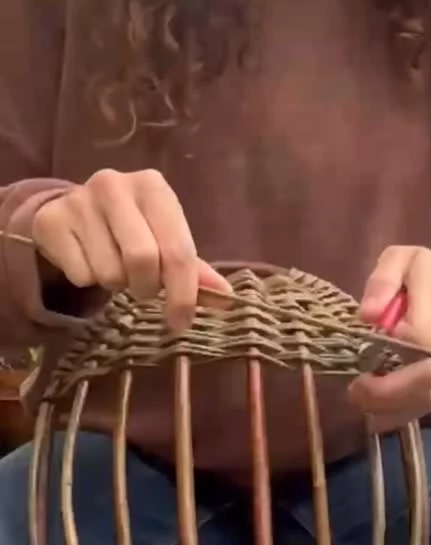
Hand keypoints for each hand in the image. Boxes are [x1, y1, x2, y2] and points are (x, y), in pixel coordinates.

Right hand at [32, 169, 231, 329]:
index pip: (178, 250)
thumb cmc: (131, 230)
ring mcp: (79, 199)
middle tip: (143, 290)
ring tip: (115, 268)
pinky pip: (81, 274)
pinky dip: (89, 280)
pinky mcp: (51, 221)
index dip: (183, 293)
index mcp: (153, 186)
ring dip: (117, 285)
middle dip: (146, 288)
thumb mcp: (165, 242)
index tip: (181, 322)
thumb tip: (227, 299)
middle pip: (143, 260)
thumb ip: (195, 270)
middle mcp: (115, 184)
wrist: (72, 215)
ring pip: (109, 272)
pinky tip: (88, 260)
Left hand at [349, 246, 430, 430]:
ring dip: (394, 409)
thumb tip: (368, 316)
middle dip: (389, 390)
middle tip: (355, 390)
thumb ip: (383, 281)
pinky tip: (376, 416)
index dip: (392, 345)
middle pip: (430, 375)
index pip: (421, 335)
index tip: (365, 345)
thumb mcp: (405, 258)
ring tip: (362, 404)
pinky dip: (403, 415)